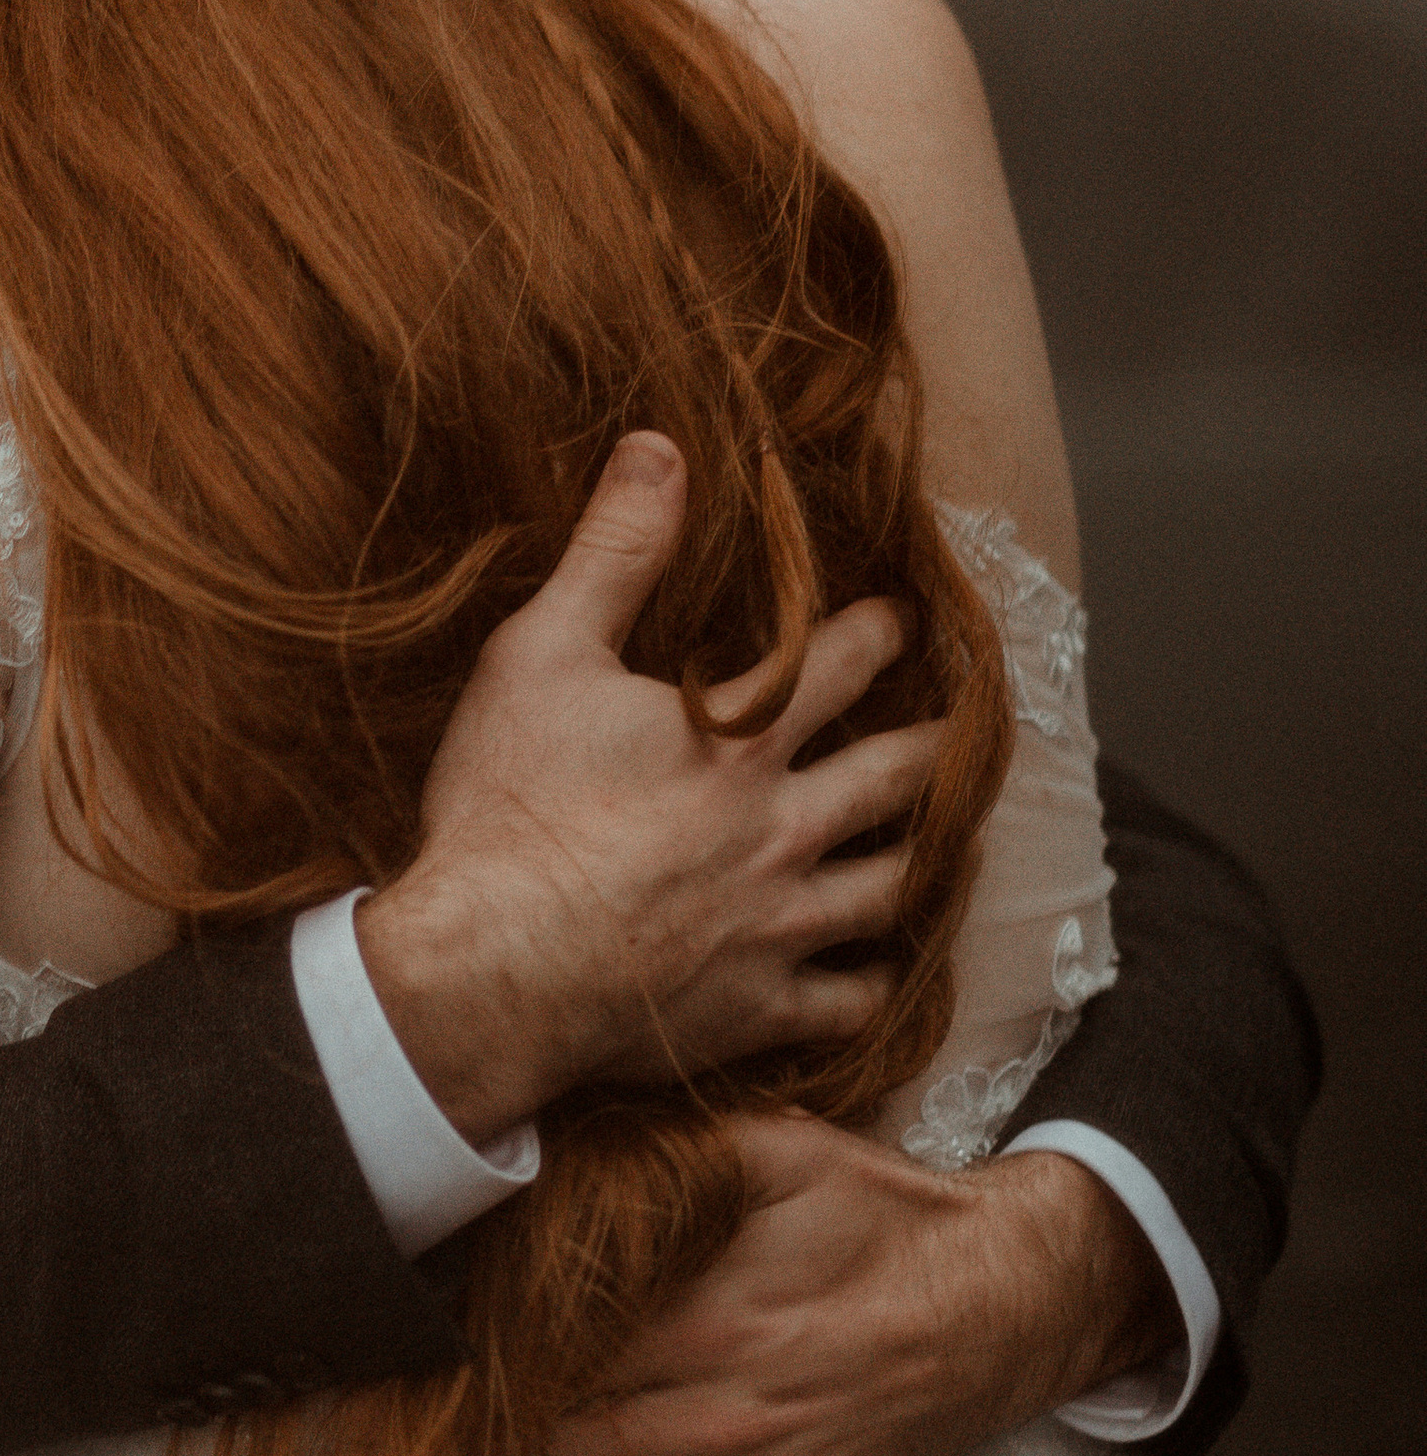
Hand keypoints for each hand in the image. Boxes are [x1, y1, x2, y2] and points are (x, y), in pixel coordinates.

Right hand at [362, 436, 947, 1137]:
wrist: (486, 964)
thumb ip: (614, 550)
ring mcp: (778, 923)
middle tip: (969, 727)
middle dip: (938, 743)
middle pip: (894, 775)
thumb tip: (661, 448)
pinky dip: (877, 986)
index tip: (906, 615)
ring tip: (951, 843)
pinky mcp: (757, 1008)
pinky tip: (885, 974)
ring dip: (928, 858)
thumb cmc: (508, 805)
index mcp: (736, 737)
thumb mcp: (542, 651)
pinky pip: (849, 1003)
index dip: (879, 631)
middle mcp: (780, 826)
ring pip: (893, 888)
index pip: (838, 664)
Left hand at [466, 1118, 1178, 1455]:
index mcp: (699, 1317)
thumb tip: (555, 1145)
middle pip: (542, 1454)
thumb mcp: (772, 1148)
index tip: (355, 1392)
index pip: (537, 1361)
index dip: (442, 1381)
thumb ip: (667, 1152)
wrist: (1001, 1302)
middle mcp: (717, 1416)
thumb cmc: (877, 1214)